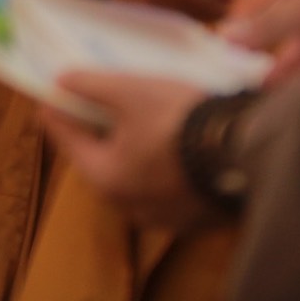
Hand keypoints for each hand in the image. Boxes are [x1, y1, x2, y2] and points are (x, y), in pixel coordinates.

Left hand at [39, 72, 209, 230]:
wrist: (249, 153)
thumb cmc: (179, 121)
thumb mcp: (131, 92)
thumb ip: (90, 85)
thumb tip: (60, 82)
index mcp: (105, 179)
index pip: (67, 141)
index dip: (58, 111)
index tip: (50, 94)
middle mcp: (129, 207)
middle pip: (102, 160)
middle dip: (99, 131)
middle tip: (98, 103)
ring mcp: (165, 218)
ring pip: (136, 176)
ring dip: (134, 150)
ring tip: (142, 119)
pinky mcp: (197, 219)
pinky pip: (168, 187)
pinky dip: (164, 166)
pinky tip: (175, 144)